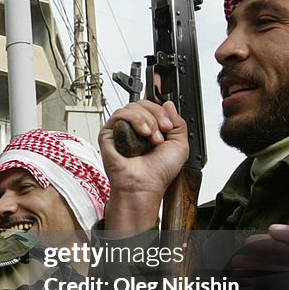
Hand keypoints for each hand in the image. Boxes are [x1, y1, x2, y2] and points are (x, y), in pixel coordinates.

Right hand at [99, 101, 188, 230]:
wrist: (144, 186)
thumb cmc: (157, 173)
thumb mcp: (179, 145)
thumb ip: (178, 122)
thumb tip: (168, 104)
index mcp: (150, 129)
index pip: (154, 105)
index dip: (162, 110)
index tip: (169, 124)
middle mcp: (135, 127)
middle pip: (144, 103)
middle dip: (157, 115)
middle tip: (163, 132)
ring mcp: (121, 129)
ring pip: (133, 107)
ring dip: (148, 120)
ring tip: (152, 138)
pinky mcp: (108, 132)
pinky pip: (121, 114)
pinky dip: (135, 120)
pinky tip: (143, 134)